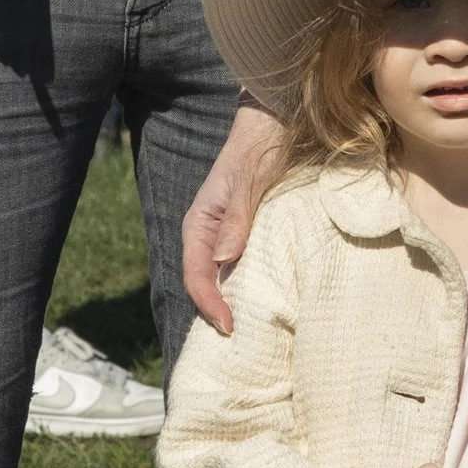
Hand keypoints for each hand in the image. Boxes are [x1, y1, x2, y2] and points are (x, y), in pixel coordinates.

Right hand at [182, 102, 288, 335]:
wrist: (270, 126)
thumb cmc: (257, 150)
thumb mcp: (247, 183)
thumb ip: (237, 219)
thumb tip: (224, 260)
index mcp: (198, 223)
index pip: (196, 275)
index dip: (209, 303)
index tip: (229, 325)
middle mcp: (206, 234)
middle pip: (202, 282)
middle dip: (215, 311)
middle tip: (238, 340)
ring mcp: (224, 235)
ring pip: (218, 278)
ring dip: (228, 302)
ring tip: (247, 330)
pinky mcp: (242, 234)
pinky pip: (237, 267)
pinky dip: (243, 287)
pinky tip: (259, 300)